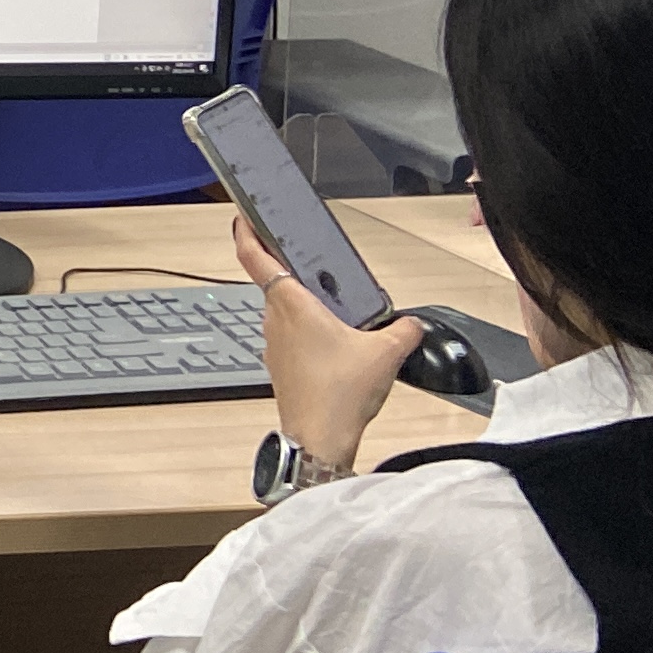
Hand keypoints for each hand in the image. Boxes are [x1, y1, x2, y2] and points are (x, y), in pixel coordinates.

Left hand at [233, 219, 423, 474]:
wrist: (321, 438)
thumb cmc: (340, 394)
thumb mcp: (386, 352)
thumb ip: (403, 329)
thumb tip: (410, 323)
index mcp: (290, 303)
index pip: (254, 256)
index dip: (245, 231)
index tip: (242, 214)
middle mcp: (274, 319)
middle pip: (274, 282)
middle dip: (293, 270)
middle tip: (314, 261)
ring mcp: (274, 344)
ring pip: (283, 311)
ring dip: (303, 304)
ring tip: (335, 306)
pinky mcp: (281, 366)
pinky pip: (290, 336)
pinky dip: (307, 331)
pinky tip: (334, 343)